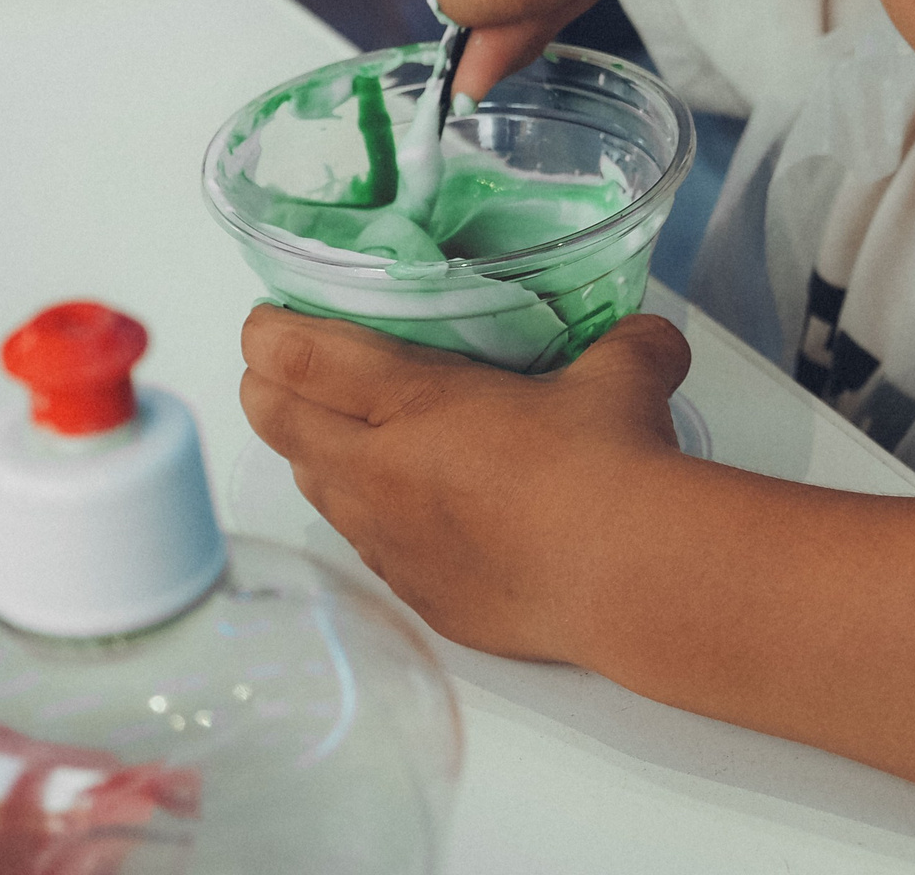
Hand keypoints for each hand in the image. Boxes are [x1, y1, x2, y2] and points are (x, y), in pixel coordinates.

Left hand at [237, 305, 691, 660]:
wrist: (627, 578)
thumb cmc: (608, 466)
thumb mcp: (623, 373)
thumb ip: (626, 343)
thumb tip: (647, 337)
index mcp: (414, 401)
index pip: (298, 357)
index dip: (270, 332)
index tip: (270, 320)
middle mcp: (381, 473)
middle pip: (279, 422)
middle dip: (267, 388)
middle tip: (282, 367)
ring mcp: (392, 542)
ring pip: (315, 487)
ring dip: (315, 453)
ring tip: (344, 432)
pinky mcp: (418, 595)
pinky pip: (367, 546)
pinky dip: (369, 516)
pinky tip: (409, 507)